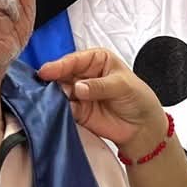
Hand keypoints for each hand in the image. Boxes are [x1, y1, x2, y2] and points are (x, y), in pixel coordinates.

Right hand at [38, 48, 167, 161]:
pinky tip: (56, 110)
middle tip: (44, 86)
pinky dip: (58, 110)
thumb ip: (99, 86)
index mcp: (96, 60)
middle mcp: (84, 74)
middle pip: (62, 74)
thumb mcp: (122, 86)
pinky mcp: (77, 111)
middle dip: (53, 80)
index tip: (47, 71)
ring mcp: (78, 93)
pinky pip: (63, 109)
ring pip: (59, 91)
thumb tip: (78, 88)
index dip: (60, 65)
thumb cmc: (138, 98)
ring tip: (51, 99)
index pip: (74, 60)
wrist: (142, 127)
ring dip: (54, 96)